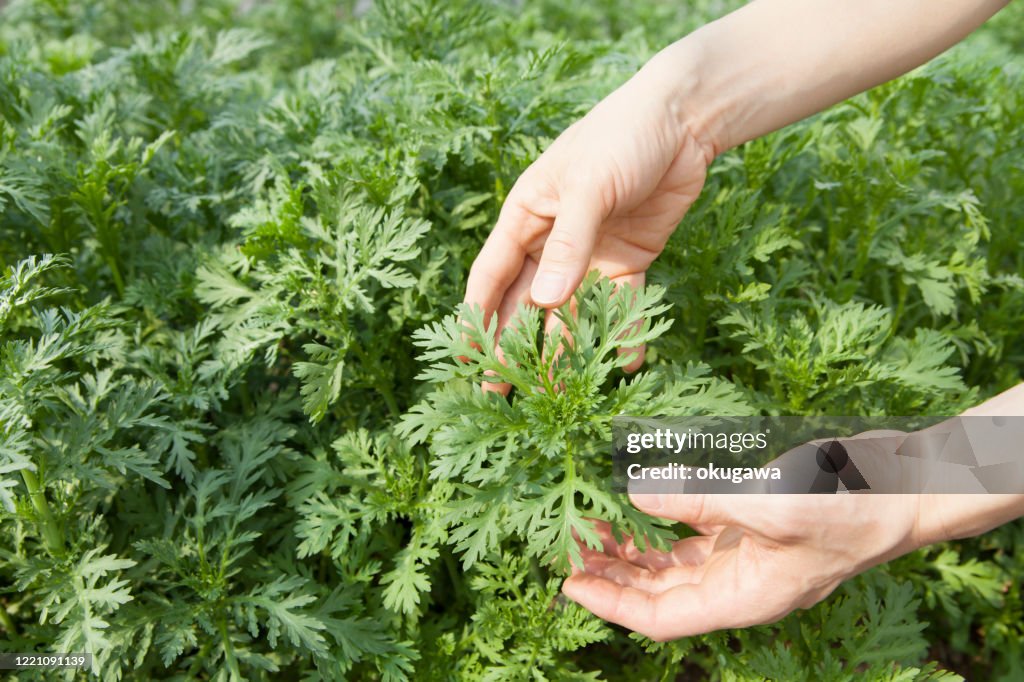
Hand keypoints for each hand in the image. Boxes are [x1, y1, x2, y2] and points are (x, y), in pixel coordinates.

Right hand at [464, 65, 712, 390]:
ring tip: (559, 391)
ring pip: (571, 312)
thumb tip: (545, 302)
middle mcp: (552, 242)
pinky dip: (622, 332)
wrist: (684, 121)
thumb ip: (569, 245)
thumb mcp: (589, 186)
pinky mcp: (629, 262)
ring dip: (565, 349)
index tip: (464, 358)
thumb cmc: (621, 136)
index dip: (477, 317)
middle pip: (524, 304)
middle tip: (499, 391)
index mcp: (527, 217)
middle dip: (512, 347)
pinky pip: (620, 305)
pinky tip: (623, 362)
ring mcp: (591, 256)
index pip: (492, 276)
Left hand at [561, 493, 923, 640]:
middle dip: (611, 573)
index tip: (567, 582)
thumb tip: (635, 495)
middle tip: (568, 544)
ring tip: (591, 524)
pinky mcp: (750, 529)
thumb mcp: (769, 503)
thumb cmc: (848, 505)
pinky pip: (692, 536)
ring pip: (671, 566)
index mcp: (743, 597)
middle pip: (658, 594)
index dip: (610, 603)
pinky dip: (661, 525)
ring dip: (632, 550)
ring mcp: (745, 558)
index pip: (660, 618)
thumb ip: (698, 500)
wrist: (903, 487)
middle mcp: (738, 585)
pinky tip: (637, 506)